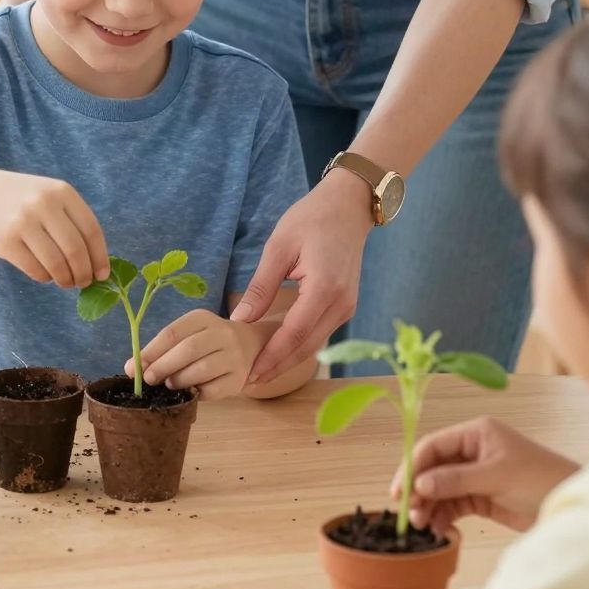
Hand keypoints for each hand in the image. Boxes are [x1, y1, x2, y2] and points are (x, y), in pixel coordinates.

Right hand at [0, 164, 108, 287]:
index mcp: (61, 191)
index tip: (102, 274)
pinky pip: (35, 269)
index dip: (100, 257)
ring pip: (56, 263)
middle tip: (83, 282)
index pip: (91, 230)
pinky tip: (45, 275)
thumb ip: (69, 220)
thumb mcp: (45, 195)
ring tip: (65, 281)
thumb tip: (94, 261)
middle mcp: (44, 204)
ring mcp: (23, 222)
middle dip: (83, 273)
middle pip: (76, 250)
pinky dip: (44, 277)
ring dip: (65, 279)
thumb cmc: (16, 198)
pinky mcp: (5, 241)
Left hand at [131, 309, 261, 399]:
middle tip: (147, 379)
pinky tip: (188, 392)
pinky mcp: (238, 379)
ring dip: (179, 380)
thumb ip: (162, 348)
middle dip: (163, 366)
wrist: (249, 346)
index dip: (151, 351)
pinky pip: (212, 390)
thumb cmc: (206, 342)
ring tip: (169, 384)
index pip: (173, 333)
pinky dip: (195, 394)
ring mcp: (234, 356)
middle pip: (188, 349)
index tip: (134, 367)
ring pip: (202, 370)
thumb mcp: (187, 335)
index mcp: (203, 318)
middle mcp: (222, 334)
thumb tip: (132, 368)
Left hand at [231, 168, 370, 385]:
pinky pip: (321, 333)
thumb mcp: (279, 247)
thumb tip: (239, 320)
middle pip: (306, 348)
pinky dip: (300, 346)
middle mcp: (341, 304)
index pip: (293, 335)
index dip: (271, 358)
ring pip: (316, 344)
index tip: (249, 376)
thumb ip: (260, 287)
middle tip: (249, 383)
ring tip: (261, 373)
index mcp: (324, 289)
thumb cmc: (312, 218)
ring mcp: (347, 306)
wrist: (349, 205)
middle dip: (278, 367)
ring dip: (289, 360)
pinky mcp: (346, 305)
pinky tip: (280, 351)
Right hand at [392, 418, 576, 536]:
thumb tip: (419, 485)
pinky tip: (439, 530)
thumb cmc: (539, 478)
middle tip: (409, 514)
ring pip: (441, 489)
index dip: (413, 466)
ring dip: (429, 506)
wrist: (570, 503)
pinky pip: (454, 505)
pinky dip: (444, 517)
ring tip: (423, 527)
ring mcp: (476, 474)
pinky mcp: (482, 497)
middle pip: (433, 468)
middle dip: (419, 490)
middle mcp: (472, 450)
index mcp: (476, 433)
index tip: (400, 491)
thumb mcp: (496, 476)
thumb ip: (456, 479)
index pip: (434, 446)